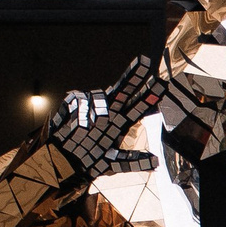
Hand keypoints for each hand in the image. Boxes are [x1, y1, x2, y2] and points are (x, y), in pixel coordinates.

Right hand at [54, 50, 160, 169]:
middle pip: (123, 90)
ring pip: (100, 97)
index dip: (149, 96)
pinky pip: (78, 100)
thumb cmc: (89, 161)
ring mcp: (91, 107)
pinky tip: (79, 124)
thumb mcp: (113, 164)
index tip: (163, 85)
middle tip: (145, 62)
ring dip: (100, 107)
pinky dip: (80, 110)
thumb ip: (133, 161)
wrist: (62, 164)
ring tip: (94, 125)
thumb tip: (156, 161)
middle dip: (134, 76)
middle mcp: (108, 111)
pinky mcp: (72, 106)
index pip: (137, 106)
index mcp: (120, 122)